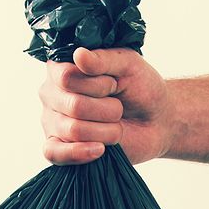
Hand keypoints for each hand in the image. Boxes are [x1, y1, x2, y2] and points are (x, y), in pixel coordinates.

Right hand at [38, 46, 170, 165]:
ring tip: (116, 125)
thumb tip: (78, 55)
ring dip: (107, 130)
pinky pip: (54, 153)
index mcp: (61, 68)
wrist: (156, 120)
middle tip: (118, 107)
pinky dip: (78, 153)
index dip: (97, 85)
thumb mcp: (128, 64)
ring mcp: (54, 123)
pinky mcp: (61, 148)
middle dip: (108, 109)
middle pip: (73, 106)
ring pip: (74, 130)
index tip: (113, 84)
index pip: (66, 77)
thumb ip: (103, 59)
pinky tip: (100, 149)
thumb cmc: (140, 88)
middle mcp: (52, 95)